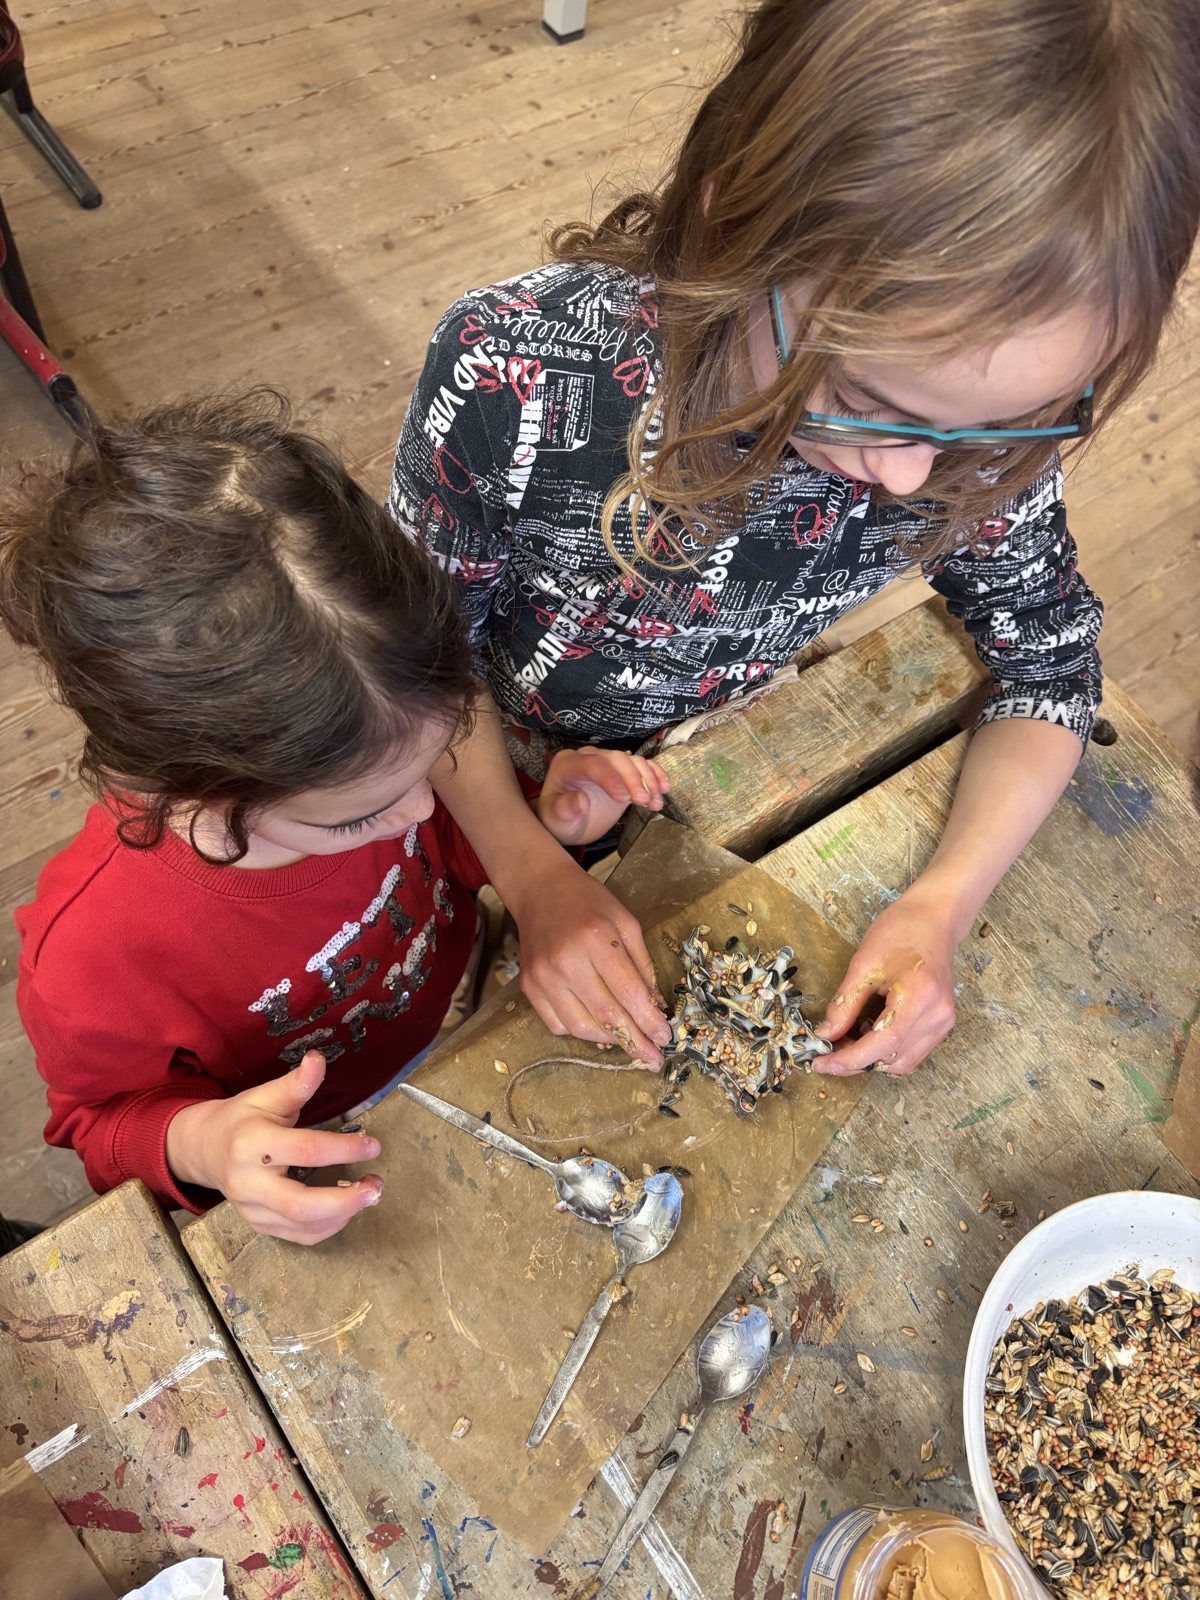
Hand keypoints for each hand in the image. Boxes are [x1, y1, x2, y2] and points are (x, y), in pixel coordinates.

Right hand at [165, 1051, 383, 1243]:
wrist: (205, 1149)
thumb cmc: (241, 1119)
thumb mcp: (264, 1095)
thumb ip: (295, 1084)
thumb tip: (318, 1060)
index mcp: (251, 1144)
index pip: (304, 1151)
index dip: (343, 1149)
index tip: (373, 1145)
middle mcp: (249, 1182)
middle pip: (299, 1204)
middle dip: (343, 1201)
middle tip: (375, 1188)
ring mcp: (252, 1209)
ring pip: (301, 1226)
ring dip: (342, 1215)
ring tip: (370, 1193)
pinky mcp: (259, 1225)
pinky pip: (298, 1236)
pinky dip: (328, 1228)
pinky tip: (347, 1209)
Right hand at [505, 854, 671, 1067]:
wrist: (540, 890)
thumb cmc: (588, 902)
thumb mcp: (625, 922)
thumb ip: (642, 964)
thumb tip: (655, 1007)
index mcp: (595, 939)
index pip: (628, 993)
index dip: (649, 1021)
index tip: (665, 1038)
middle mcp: (565, 962)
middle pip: (606, 1016)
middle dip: (635, 1042)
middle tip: (652, 1057)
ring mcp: (542, 977)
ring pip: (580, 1027)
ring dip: (608, 1040)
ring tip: (627, 1040)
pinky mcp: (529, 987)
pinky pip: (557, 1024)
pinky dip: (581, 1030)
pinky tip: (597, 1024)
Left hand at [538, 747, 669, 846]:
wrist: (569, 822)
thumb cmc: (559, 820)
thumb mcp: (556, 819)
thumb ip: (564, 809)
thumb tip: (581, 800)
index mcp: (568, 764)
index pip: (593, 764)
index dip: (611, 778)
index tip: (625, 798)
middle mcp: (588, 757)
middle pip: (617, 759)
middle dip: (634, 779)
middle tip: (645, 802)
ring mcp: (608, 762)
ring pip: (633, 761)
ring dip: (649, 780)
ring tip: (656, 803)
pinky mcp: (623, 771)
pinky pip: (642, 765)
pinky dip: (655, 775)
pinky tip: (664, 789)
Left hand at [814, 884, 958, 1075]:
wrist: (934, 918)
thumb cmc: (901, 931)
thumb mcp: (863, 964)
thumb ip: (844, 1004)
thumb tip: (825, 1034)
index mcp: (920, 997)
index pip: (883, 1044)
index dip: (850, 1059)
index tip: (822, 1063)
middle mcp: (938, 1016)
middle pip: (893, 1058)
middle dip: (857, 1061)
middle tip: (827, 1050)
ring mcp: (944, 1022)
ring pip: (903, 1061)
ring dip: (872, 1058)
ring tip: (846, 1038)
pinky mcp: (942, 1023)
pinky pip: (912, 1050)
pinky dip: (886, 1049)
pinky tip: (867, 1031)